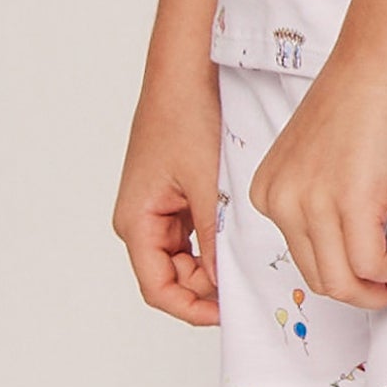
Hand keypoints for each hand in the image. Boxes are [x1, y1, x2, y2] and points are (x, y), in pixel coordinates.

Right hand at [114, 65, 224, 325]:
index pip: (159, 289)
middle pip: (172, 277)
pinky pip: (191, 232)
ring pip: (184, 256)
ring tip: (251, 262)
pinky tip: (242, 236)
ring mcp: (156, 207)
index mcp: (136, 223)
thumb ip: (214, 237)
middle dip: (207, 287)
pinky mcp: (172, 193)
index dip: (193, 308)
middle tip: (250, 287)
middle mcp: (139, 219)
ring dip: (213, 264)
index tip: (229, 313)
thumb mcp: (206, 185)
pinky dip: (214, 240)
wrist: (183, 72)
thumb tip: (224, 281)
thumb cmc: (186, 118)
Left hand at [250, 52, 386, 307]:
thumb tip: (352, 240)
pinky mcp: (351, 199)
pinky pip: (368, 263)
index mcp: (269, 190)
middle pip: (318, 277)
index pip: (300, 257)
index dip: (339, 272)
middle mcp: (280, 200)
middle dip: (359, 292)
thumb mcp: (322, 155)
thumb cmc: (366, 93)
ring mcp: (312, 202)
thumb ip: (323, 195)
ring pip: (341, 281)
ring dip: (376, 289)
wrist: (383, 55)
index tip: (368, 269)